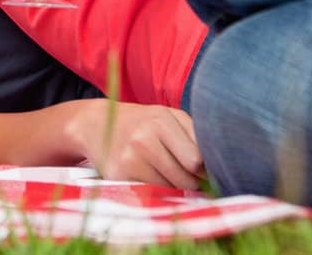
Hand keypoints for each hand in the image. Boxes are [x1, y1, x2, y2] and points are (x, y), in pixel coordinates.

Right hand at [69, 100, 202, 188]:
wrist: (96, 123)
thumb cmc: (142, 122)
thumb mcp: (168, 116)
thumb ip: (194, 135)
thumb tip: (215, 168)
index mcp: (161, 120)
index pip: (197, 160)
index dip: (204, 170)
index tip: (204, 170)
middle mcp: (144, 139)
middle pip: (185, 178)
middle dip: (192, 182)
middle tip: (189, 177)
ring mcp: (129, 159)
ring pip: (169, 189)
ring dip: (175, 188)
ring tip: (167, 174)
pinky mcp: (118, 177)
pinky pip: (150, 194)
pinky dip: (156, 192)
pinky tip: (151, 179)